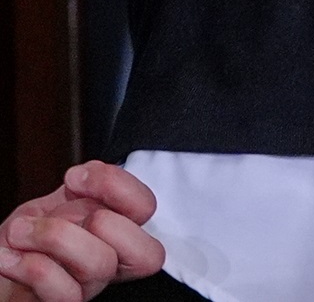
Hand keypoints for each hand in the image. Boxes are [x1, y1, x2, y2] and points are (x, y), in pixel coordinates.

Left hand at [0, 162, 163, 301]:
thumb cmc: (22, 240)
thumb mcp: (51, 204)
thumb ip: (79, 188)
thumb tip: (88, 175)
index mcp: (112, 230)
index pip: (146, 208)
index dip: (119, 187)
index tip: (76, 179)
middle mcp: (107, 262)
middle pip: (149, 254)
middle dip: (107, 222)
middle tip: (68, 214)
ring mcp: (85, 288)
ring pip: (100, 264)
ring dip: (53, 237)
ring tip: (20, 231)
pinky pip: (64, 292)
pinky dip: (31, 267)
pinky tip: (10, 258)